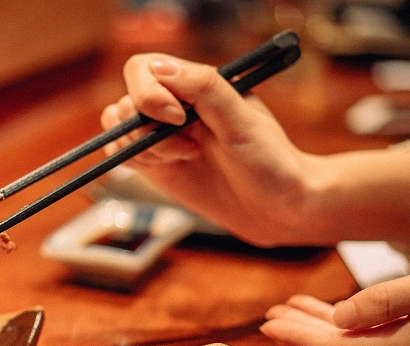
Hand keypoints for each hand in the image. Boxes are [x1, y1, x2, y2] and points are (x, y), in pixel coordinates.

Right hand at [100, 53, 409, 249]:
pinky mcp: (165, 169)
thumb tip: (162, 72)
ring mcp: (169, 140)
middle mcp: (180, 110)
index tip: (173, 113)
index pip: (147, 70)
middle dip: (141, 120)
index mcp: (200, 88)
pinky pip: (131, 161)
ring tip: (181, 159)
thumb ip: (205, 91)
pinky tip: (174, 171)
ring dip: (142, 146)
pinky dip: (141, 165)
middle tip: (179, 140)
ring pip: (123, 131)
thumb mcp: (244, 125)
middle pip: (126, 99)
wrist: (286, 211)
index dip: (147, 89)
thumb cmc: (278, 167)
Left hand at [260, 259, 409, 345]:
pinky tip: (334, 314)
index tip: (270, 325)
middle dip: (300, 332)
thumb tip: (340, 316)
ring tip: (290, 311)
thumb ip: (388, 302)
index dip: (299, 337)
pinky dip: (348, 325)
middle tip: (270, 318)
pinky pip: (374, 339)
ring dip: (319, 326)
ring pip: (355, 343)